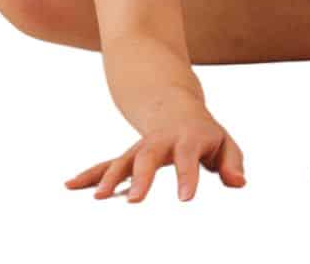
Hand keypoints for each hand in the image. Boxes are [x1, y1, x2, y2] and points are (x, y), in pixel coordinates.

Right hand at [64, 109, 245, 201]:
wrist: (177, 109)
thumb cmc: (204, 135)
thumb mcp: (225, 145)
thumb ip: (233, 163)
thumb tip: (238, 183)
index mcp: (189, 138)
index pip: (189, 158)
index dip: (188, 177)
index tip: (186, 198)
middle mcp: (162, 141)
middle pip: (149, 156)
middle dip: (141, 178)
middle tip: (134, 201)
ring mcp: (142, 147)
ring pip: (124, 159)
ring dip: (110, 177)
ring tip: (98, 198)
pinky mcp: (128, 155)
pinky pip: (107, 164)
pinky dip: (90, 174)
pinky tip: (71, 185)